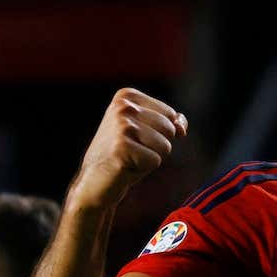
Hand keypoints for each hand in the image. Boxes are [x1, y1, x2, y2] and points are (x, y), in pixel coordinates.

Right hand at [70, 88, 187, 208]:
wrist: (94, 180)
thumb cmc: (125, 154)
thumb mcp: (147, 131)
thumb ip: (170, 122)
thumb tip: (181, 127)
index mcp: (127, 96)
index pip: (170, 114)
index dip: (159, 133)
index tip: (134, 137)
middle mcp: (123, 106)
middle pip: (169, 129)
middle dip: (156, 145)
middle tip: (132, 150)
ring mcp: (122, 126)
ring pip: (165, 145)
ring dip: (150, 157)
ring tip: (129, 157)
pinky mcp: (122, 146)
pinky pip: (155, 160)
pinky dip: (143, 168)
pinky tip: (125, 165)